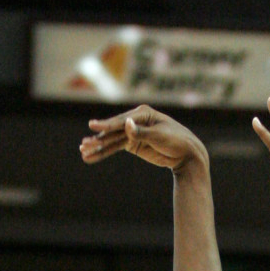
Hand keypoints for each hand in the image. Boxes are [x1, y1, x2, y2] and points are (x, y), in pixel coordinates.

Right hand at [80, 106, 208, 173]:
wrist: (186, 153)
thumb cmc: (177, 140)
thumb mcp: (160, 136)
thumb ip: (141, 132)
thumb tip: (126, 123)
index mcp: (143, 113)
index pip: (121, 121)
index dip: (106, 125)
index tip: (92, 126)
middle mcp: (134, 121)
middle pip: (113, 131)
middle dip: (98, 139)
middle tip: (83, 145)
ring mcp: (132, 132)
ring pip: (111, 140)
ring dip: (97, 147)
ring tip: (83, 152)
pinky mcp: (132, 144)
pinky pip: (115, 148)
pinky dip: (104, 153)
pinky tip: (91, 157)